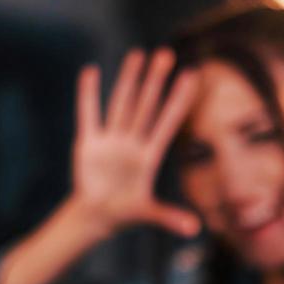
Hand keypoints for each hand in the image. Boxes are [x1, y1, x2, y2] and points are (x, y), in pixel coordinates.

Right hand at [72, 48, 201, 236]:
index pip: (168, 122)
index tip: (192, 76)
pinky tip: (91, 72)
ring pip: (122, 103)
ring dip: (129, 79)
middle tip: (166, 54)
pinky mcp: (88, 143)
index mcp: (149, 156)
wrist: (97, 215)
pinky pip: (88, 115)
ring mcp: (111, 140)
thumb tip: (195, 230)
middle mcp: (133, 142)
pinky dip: (88, 95)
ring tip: (138, 53)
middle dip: (156, 81)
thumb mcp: (148, 214)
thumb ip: (169, 218)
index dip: (179, 100)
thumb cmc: (125, 212)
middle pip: (146, 105)